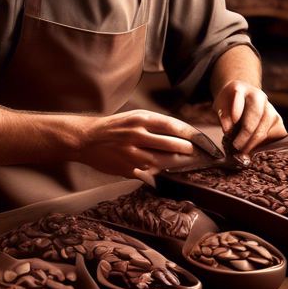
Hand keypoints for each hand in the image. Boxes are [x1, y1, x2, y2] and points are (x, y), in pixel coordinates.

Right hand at [75, 110, 198, 176]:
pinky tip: (167, 170)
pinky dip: (161, 171)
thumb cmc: (114, 127)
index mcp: (141, 119)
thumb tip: (181, 134)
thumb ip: (157, 124)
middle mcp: (137, 136)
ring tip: (186, 161)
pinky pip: (151, 172)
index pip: (174, 127)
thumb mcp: (135, 116)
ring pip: (164, 162)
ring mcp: (132, 155)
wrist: (86, 139)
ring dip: (178, 163)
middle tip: (196, 153)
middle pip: (173, 145)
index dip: (191, 135)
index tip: (201, 140)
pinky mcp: (128, 169)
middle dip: (188, 151)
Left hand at [213, 80, 286, 153]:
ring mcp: (270, 106)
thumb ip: (223, 115)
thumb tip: (228, 128)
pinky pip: (275, 133)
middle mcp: (258, 95)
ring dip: (255, 141)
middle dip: (246, 134)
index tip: (229, 127)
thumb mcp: (220, 106)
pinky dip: (266, 142)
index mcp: (240, 87)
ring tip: (244, 150)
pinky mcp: (277, 118)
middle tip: (237, 146)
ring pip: (266, 126)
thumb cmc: (229, 103)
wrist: (243, 97)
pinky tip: (256, 148)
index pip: (238, 95)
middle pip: (255, 115)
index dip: (235, 110)